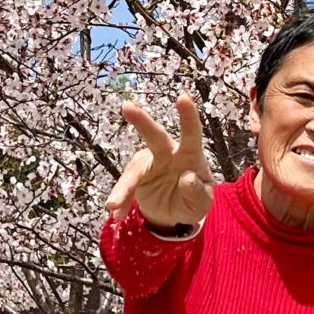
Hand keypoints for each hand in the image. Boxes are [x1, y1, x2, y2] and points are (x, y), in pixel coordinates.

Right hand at [106, 93, 215, 231]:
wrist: (173, 214)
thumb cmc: (193, 200)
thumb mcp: (201, 203)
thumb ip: (197, 193)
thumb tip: (187, 177)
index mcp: (189, 156)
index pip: (192, 134)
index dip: (188, 117)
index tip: (183, 98)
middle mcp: (167, 154)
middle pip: (155, 135)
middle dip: (142, 120)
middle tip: (126, 106)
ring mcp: (149, 163)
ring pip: (133, 171)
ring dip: (123, 187)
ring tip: (113, 205)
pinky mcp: (135, 176)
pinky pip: (125, 188)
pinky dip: (122, 201)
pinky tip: (118, 215)